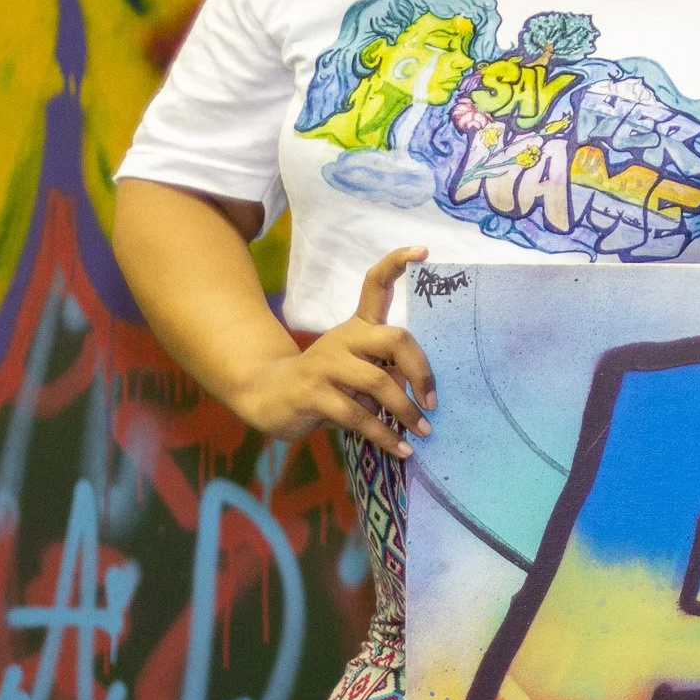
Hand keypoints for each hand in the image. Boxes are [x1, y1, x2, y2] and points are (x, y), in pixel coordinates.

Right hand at [229, 247, 436, 454]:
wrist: (266, 395)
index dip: (398, 263)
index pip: (375, 284)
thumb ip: (385, 374)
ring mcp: (327, 364)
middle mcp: (344, 338)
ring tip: (423, 432)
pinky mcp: (313, 393)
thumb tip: (421, 395)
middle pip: (395, 339)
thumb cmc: (325, 384)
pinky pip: (358, 415)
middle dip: (422, 370)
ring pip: (378, 382)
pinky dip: (384, 435)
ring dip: (405, 411)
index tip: (423, 250)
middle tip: (434, 401)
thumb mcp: (356, 372)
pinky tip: (400, 449)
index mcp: (357, 327)